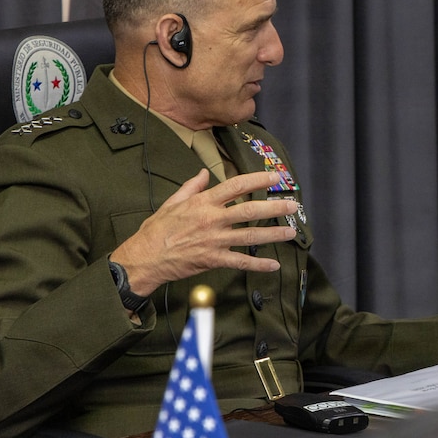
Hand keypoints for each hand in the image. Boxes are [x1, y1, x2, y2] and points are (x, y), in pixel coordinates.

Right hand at [111, 170, 299, 294]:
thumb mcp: (172, 202)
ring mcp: (214, 240)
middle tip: (293, 206)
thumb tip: (202, 173)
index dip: (258, 179)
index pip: (236, 185)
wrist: (144, 257)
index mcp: (203, 202)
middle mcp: (212, 219)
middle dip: (274, 208)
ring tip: (290, 232)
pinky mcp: (213, 259)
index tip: (275, 176)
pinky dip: (258, 264)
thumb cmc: (156, 230)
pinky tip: (274, 264)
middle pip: (250, 211)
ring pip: (250, 236)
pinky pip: (240, 262)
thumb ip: (190, 187)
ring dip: (273, 235)